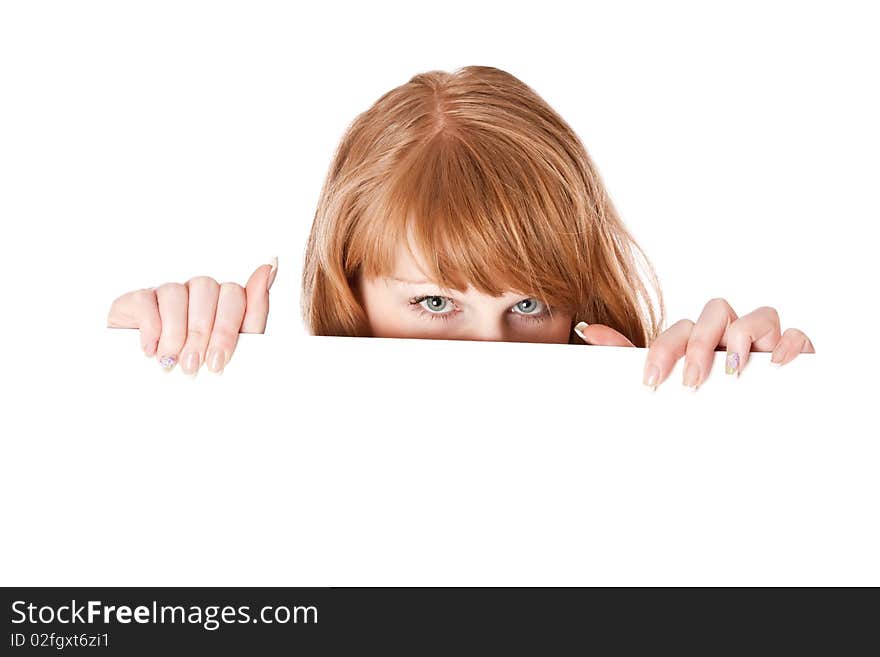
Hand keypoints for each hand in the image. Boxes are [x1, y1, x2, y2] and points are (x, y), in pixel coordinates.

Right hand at [107, 258, 277, 374]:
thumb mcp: (233, 348)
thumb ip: (254, 313)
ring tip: (171, 362)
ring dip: (175, 333)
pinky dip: (151, 328)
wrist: (149, 387)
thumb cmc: (198, 367)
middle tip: (194, 366)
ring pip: (175, 292)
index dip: (226, 328)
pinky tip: (151, 351)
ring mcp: (166, 292)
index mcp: (223, 301)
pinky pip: (146, 300)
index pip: (234, 294)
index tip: (218, 361)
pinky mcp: (137, 299)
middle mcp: (197, 292)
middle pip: (206, 289)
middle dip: (201, 334)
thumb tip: (270, 266)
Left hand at [573, 298, 814, 389]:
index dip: (663, 351)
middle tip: (691, 384)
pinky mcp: (793, 353)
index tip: (652, 382)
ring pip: (759, 315)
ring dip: (743, 338)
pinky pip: (796, 335)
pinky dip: (788, 345)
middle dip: (700, 346)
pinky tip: (775, 365)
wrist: (746, 441)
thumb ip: (626, 358)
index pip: (678, 329)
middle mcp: (729, 334)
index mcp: (696, 340)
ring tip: (733, 372)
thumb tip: (588, 331)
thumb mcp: (663, 385)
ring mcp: (763, 341)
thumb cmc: (702, 406)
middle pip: (716, 312)